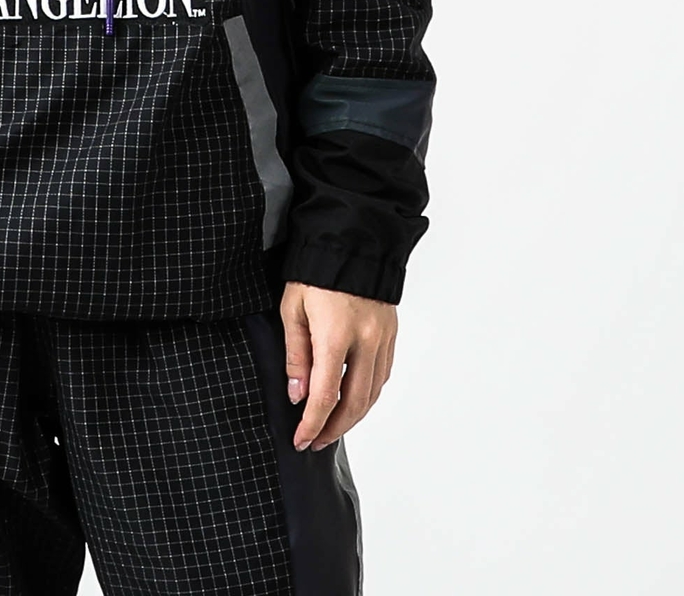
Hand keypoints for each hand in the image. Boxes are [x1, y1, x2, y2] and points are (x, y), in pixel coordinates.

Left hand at [280, 281, 396, 452]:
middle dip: (334, 429)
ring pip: (372, 394)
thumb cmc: (315, 273)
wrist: (351, 243)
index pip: (325, 395)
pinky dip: (368, 395)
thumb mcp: (293, 309)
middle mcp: (366, 341)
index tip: (300, 440)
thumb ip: (296, 355)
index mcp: (336, 335)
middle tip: (315, 442)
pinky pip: (382, 375)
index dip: (312, 424)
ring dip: (353, 417)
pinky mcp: (391, 335)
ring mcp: (382, 339)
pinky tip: (353, 401)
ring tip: (332, 427)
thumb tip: (297, 396)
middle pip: (354, 403)